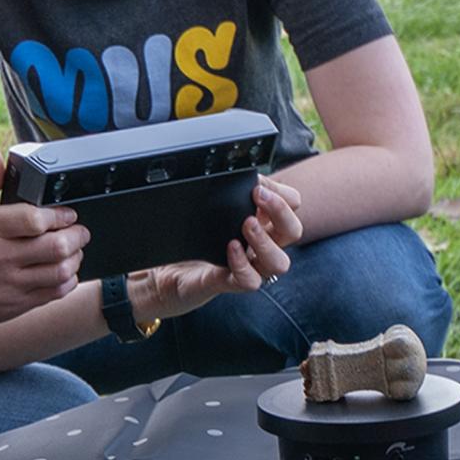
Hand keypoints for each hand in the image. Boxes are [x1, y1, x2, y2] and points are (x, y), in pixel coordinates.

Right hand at [0, 147, 89, 334]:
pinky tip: (63, 272)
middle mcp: (0, 257)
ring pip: (60, 272)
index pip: (35, 219)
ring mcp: (10, 284)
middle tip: (79, 229)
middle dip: (77, 235)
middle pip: (56, 246)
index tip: (68, 212)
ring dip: (75, 258)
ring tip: (74, 249)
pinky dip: (67, 281)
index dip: (60, 214)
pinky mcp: (15, 305)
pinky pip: (53, 294)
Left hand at [131, 175, 302, 321]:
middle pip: (294, 231)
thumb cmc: (194, 237)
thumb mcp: (214, 208)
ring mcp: (248, 266)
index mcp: (262, 222)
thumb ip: (233, 192)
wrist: (165, 270)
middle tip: (258, 196)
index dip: (282, 194)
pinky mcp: (229, 283)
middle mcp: (260, 245)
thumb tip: (248, 176)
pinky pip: (250, 280)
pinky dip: (242, 263)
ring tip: (246, 224)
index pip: (292, 206)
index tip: (259, 185)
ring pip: (280, 262)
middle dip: (280, 211)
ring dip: (265, 240)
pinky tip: (230, 247)